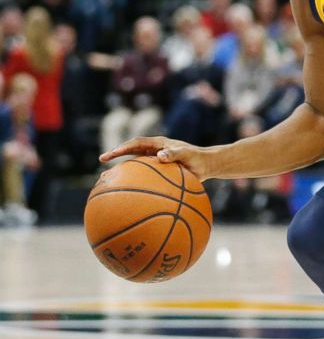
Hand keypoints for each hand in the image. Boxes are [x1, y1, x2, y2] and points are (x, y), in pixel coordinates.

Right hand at [99, 136, 213, 180]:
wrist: (207, 164)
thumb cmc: (198, 158)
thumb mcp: (188, 155)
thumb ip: (175, 154)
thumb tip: (160, 155)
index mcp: (159, 144)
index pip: (136, 143)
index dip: (122, 148)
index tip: (109, 155)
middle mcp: (155, 150)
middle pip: (131, 152)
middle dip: (116, 156)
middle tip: (102, 163)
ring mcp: (156, 160)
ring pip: (135, 164)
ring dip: (122, 170)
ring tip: (107, 179)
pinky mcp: (159, 170)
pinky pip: (143, 176)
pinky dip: (134, 182)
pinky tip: (127, 195)